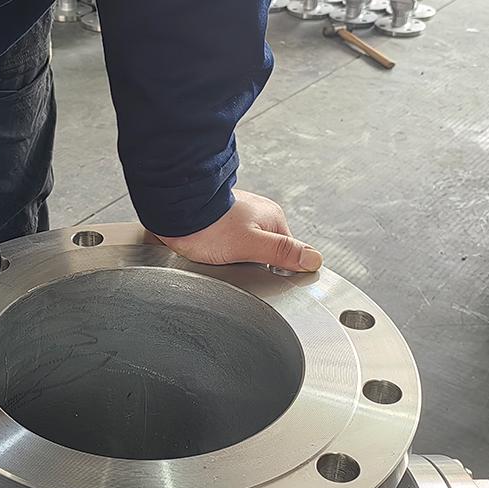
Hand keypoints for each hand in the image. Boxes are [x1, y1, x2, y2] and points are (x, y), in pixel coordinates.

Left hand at [156, 189, 322, 271]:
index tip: (260, 276)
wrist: (173, 210)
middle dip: (252, 264)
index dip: (276, 269)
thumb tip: (315, 259)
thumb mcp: (250, 244)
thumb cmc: (209, 226)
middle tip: (234, 268)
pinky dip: (219, 251)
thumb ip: (282, 252)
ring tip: (218, 260)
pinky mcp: (220, 222)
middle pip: (265, 251)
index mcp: (272, 218)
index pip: (287, 253)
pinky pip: (226, 243)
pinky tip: (209, 254)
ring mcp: (238, 217)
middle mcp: (258, 214)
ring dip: (233, 258)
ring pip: (244, 248)